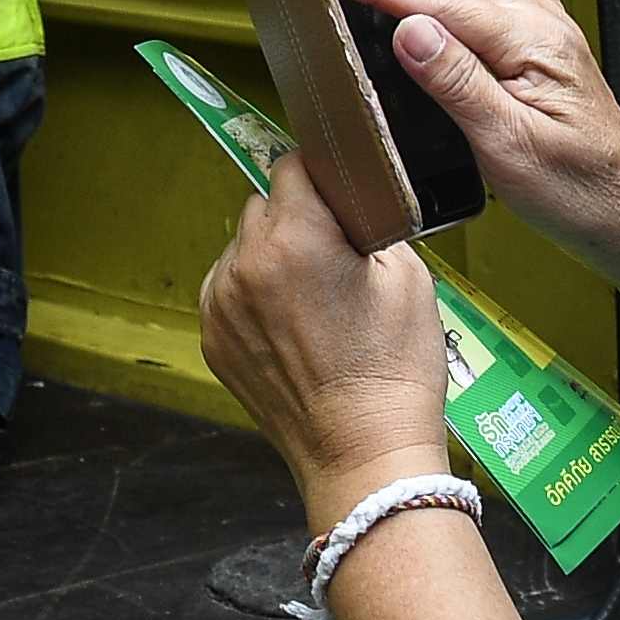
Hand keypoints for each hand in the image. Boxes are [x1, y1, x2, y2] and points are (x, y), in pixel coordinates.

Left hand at [199, 154, 456, 533]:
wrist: (363, 452)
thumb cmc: (394, 369)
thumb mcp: (407, 275)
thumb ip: (368, 221)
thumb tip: (347, 203)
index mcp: (294, 237)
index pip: (292, 166)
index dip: (322, 178)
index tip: (339, 197)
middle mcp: (245, 264)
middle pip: (263, 205)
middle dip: (296, 218)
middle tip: (334, 256)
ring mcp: (221, 305)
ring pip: (241, 247)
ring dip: (270, 256)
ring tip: (313, 299)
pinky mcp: (213, 339)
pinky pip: (228, 290)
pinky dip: (253, 295)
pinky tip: (291, 324)